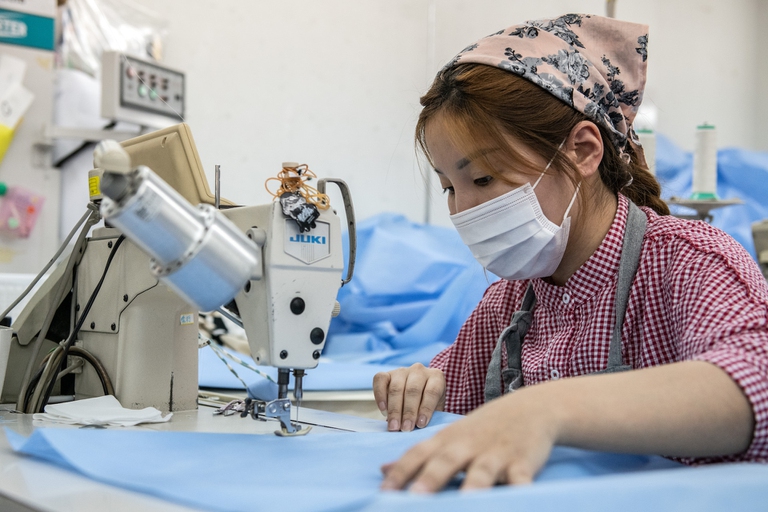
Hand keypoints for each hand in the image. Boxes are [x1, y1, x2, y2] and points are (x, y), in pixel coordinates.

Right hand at [373, 363, 444, 431]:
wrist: (418, 392)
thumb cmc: (429, 404)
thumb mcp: (436, 408)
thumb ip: (431, 416)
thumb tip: (420, 428)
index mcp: (436, 377)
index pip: (432, 392)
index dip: (426, 408)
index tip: (421, 424)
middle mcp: (419, 370)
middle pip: (413, 390)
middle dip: (408, 412)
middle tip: (405, 429)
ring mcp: (402, 370)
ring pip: (396, 388)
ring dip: (394, 409)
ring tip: (394, 426)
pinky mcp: (387, 373)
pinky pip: (380, 380)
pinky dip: (380, 395)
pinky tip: (383, 410)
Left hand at [380, 389, 558, 491]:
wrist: (531, 407)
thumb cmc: (483, 428)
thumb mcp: (450, 437)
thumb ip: (419, 455)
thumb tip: (383, 470)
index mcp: (448, 440)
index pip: (418, 454)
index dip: (401, 472)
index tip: (384, 492)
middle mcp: (468, 445)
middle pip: (446, 462)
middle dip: (430, 479)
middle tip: (415, 497)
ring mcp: (496, 453)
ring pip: (482, 471)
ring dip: (471, 486)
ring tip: (465, 503)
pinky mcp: (522, 462)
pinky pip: (520, 478)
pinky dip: (518, 489)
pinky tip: (516, 497)